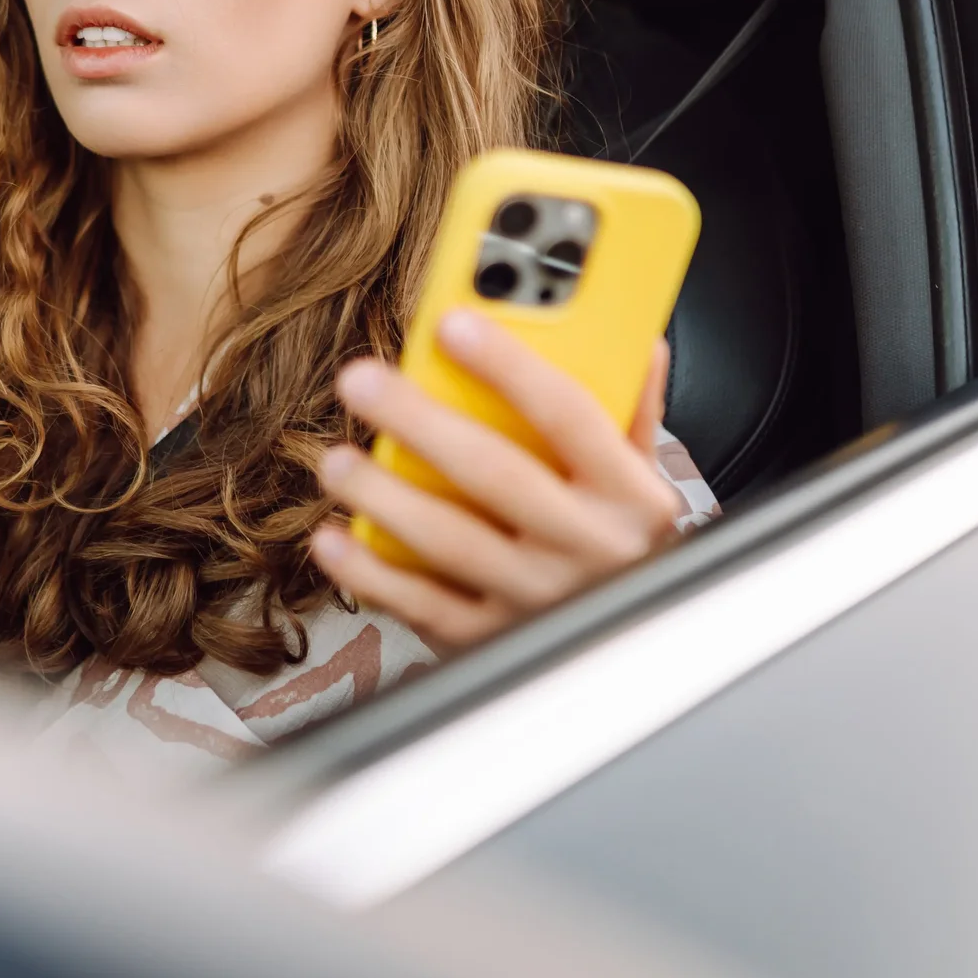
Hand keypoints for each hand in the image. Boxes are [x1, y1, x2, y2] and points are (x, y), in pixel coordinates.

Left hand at [307, 310, 682, 654]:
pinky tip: (334, 540)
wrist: (633, 654)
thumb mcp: (643, 483)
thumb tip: (635, 341)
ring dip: (385, 498)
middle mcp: (587, 547)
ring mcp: (538, 598)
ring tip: (337, 462)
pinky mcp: (494, 641)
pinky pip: (425, 607)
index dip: (511, 367)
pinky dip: (374, 575)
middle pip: (496, 473)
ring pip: (454, 542)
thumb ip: (630, 413)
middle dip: (421, 422)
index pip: (569, 415)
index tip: (452, 324)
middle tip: (360, 381)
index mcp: (628, 495)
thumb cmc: (623, 548)